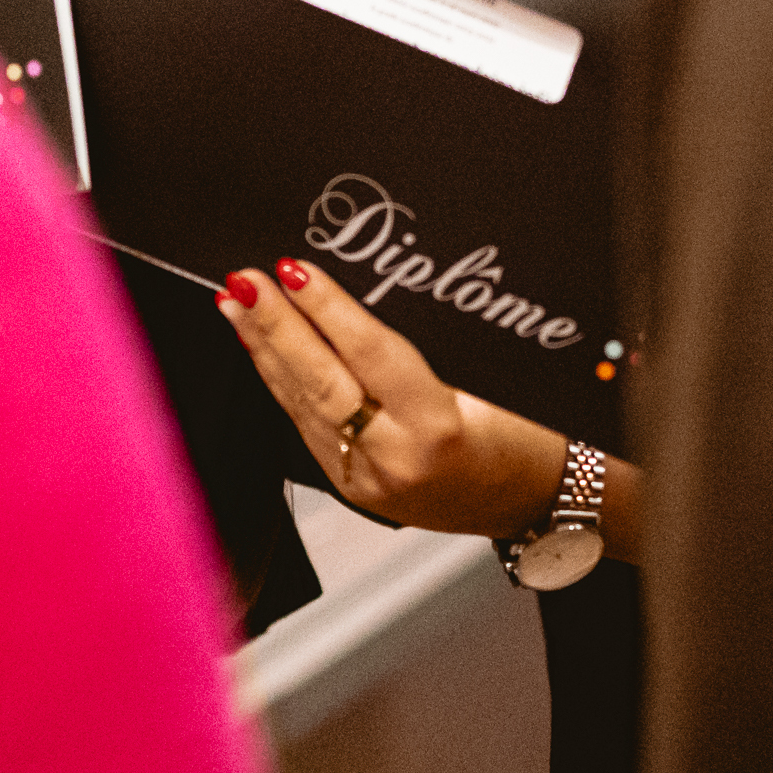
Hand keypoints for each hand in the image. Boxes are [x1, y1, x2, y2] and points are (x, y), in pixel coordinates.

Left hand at [216, 253, 566, 538]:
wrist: (536, 503)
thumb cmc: (529, 436)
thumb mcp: (496, 382)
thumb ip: (430, 345)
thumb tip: (362, 294)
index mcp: (438, 429)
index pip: (369, 354)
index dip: (327, 308)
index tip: (293, 270)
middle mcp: (396, 459)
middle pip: (321, 382)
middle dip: (276, 326)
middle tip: (244, 282)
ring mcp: (368, 480)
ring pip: (304, 407)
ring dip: (265, 352)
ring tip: (236, 306)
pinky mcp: (353, 489)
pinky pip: (307, 428)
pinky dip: (280, 385)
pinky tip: (261, 353)